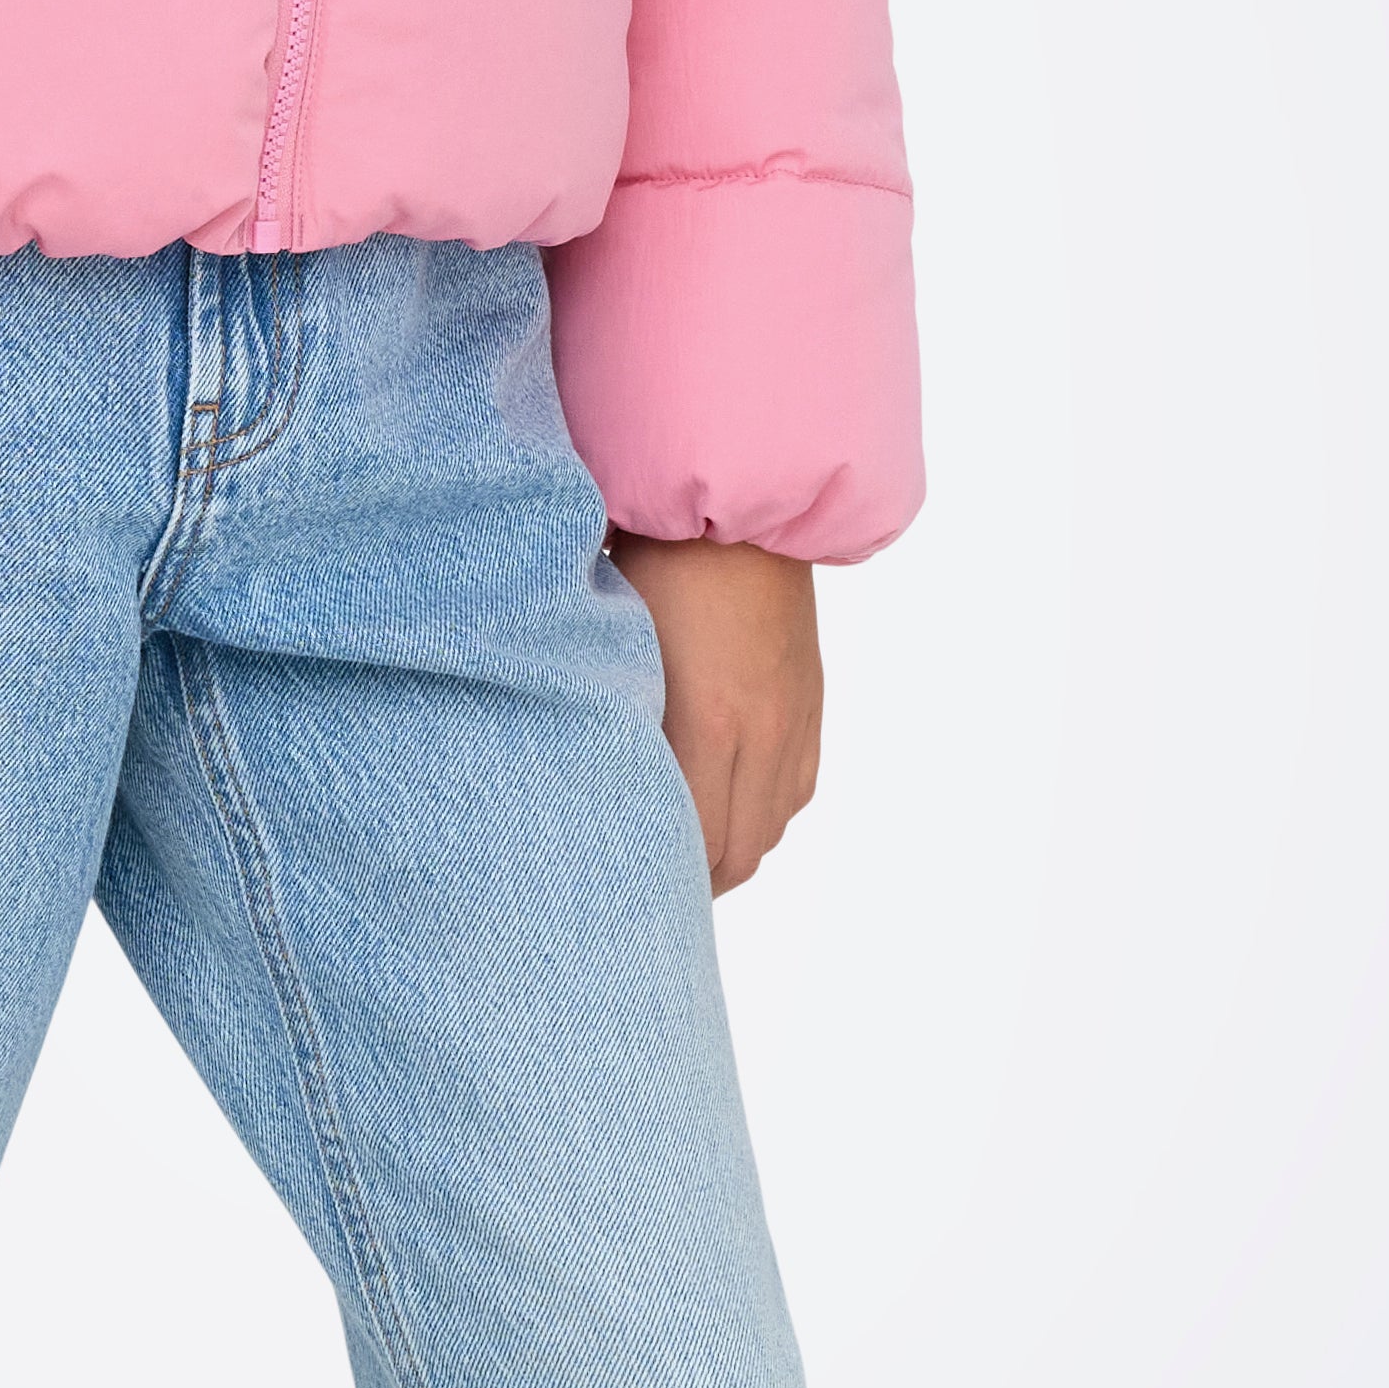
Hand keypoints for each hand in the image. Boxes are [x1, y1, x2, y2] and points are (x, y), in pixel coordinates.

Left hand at [606, 536, 823, 892]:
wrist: (742, 499)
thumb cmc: (656, 555)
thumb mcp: (613, 638)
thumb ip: (606, 714)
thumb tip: (577, 774)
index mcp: (707, 720)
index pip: (694, 841)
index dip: (662, 878)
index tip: (625, 888)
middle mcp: (762, 732)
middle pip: (737, 852)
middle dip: (695, 882)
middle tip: (649, 888)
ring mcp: (794, 718)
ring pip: (771, 829)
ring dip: (732, 852)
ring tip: (687, 858)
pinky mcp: (811, 700)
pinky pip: (797, 789)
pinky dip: (764, 815)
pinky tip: (731, 809)